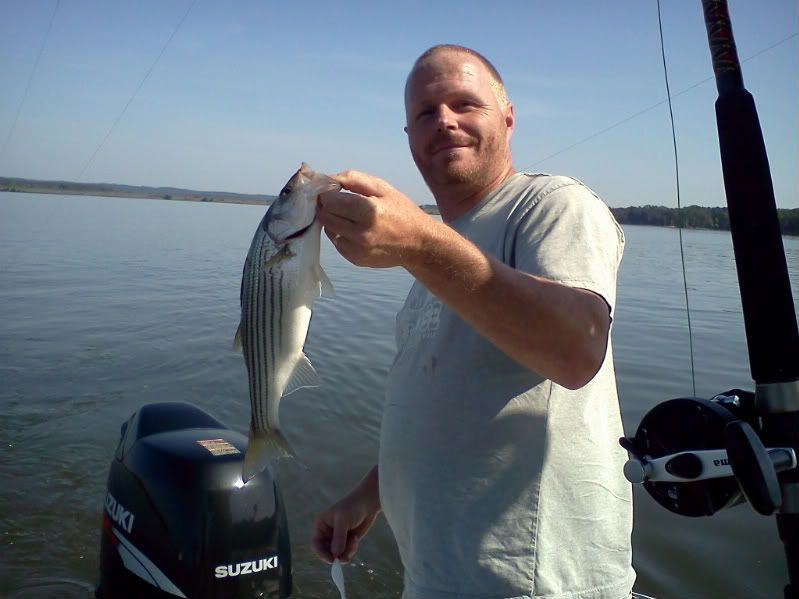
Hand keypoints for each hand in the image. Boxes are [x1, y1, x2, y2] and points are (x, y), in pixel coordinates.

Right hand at [310, 473, 380, 562]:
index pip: (315, 544)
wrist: (367, 503)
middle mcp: (326, 534)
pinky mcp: (346, 542)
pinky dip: (351, 549)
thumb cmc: (352, 507)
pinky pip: (346, 553)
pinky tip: (356, 539)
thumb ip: (339, 537)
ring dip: (346, 552)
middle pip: (326, 552)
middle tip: (346, 558)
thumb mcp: (343, 520)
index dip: (321, 554)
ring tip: (354, 540)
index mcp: (320, 526)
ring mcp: (336, 539)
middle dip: (336, 556)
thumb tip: (335, 554)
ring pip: (337, 555)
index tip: (332, 560)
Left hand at [317, 170, 434, 268]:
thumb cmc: (401, 212)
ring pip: (328, 229)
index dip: (328, 192)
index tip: (334, 190)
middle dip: (328, 206)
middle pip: (325, 215)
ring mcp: (356, 249)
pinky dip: (340, 234)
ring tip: (350, 216)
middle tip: (340, 202)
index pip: (329, 200)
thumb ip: (353, 179)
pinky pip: (336, 242)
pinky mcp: (355, 259)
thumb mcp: (383, 188)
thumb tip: (328, 178)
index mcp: (368, 210)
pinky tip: (355, 230)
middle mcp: (360, 232)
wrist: (418, 244)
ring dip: (333, 220)